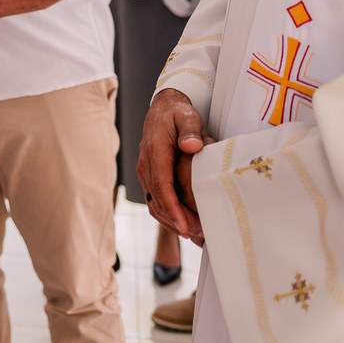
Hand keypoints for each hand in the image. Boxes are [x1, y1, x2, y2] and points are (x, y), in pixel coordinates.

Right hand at [137, 89, 205, 238]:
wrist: (163, 108)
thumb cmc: (178, 113)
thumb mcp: (188, 116)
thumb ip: (190, 131)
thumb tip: (191, 147)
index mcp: (155, 151)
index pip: (161, 185)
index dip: (172, 207)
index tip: (185, 225)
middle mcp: (146, 163)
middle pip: (157, 199)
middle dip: (176, 220)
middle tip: (198, 234)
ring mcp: (145, 170)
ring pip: (153, 202)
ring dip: (170, 220)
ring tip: (193, 233)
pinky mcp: (149, 175)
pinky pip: (154, 199)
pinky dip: (166, 213)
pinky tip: (182, 224)